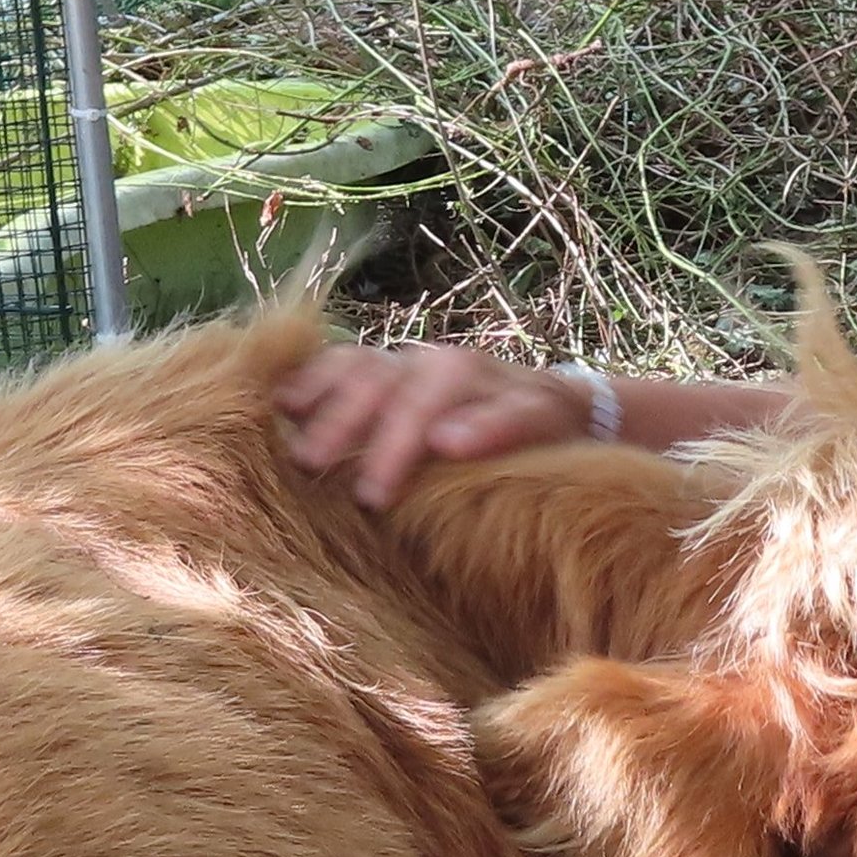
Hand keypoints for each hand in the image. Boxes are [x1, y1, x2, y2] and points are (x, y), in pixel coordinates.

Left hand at [277, 341, 601, 509]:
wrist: (578, 420)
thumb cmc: (473, 437)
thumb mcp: (413, 430)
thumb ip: (360, 431)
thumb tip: (285, 449)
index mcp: (403, 369)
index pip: (347, 365)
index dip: (310, 388)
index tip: (277, 420)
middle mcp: (438, 364)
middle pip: (379, 378)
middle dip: (339, 421)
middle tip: (309, 465)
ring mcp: (490, 379)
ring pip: (435, 391)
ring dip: (398, 438)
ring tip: (372, 491)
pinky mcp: (540, 404)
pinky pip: (508, 412)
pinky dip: (480, 426)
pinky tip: (451, 446)